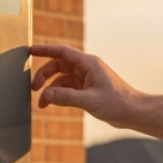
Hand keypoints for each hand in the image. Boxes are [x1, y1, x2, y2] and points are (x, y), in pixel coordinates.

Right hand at [29, 43, 162, 142]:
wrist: (133, 112)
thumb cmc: (117, 103)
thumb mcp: (89, 101)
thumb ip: (66, 97)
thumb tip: (45, 95)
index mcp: (88, 63)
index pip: (62, 51)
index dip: (44, 50)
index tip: (29, 50)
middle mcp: (86, 68)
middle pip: (58, 65)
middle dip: (44, 75)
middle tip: (33, 88)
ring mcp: (86, 78)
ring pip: (61, 78)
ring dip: (50, 89)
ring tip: (42, 103)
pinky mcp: (87, 89)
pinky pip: (67, 88)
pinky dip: (58, 95)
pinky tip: (51, 104)